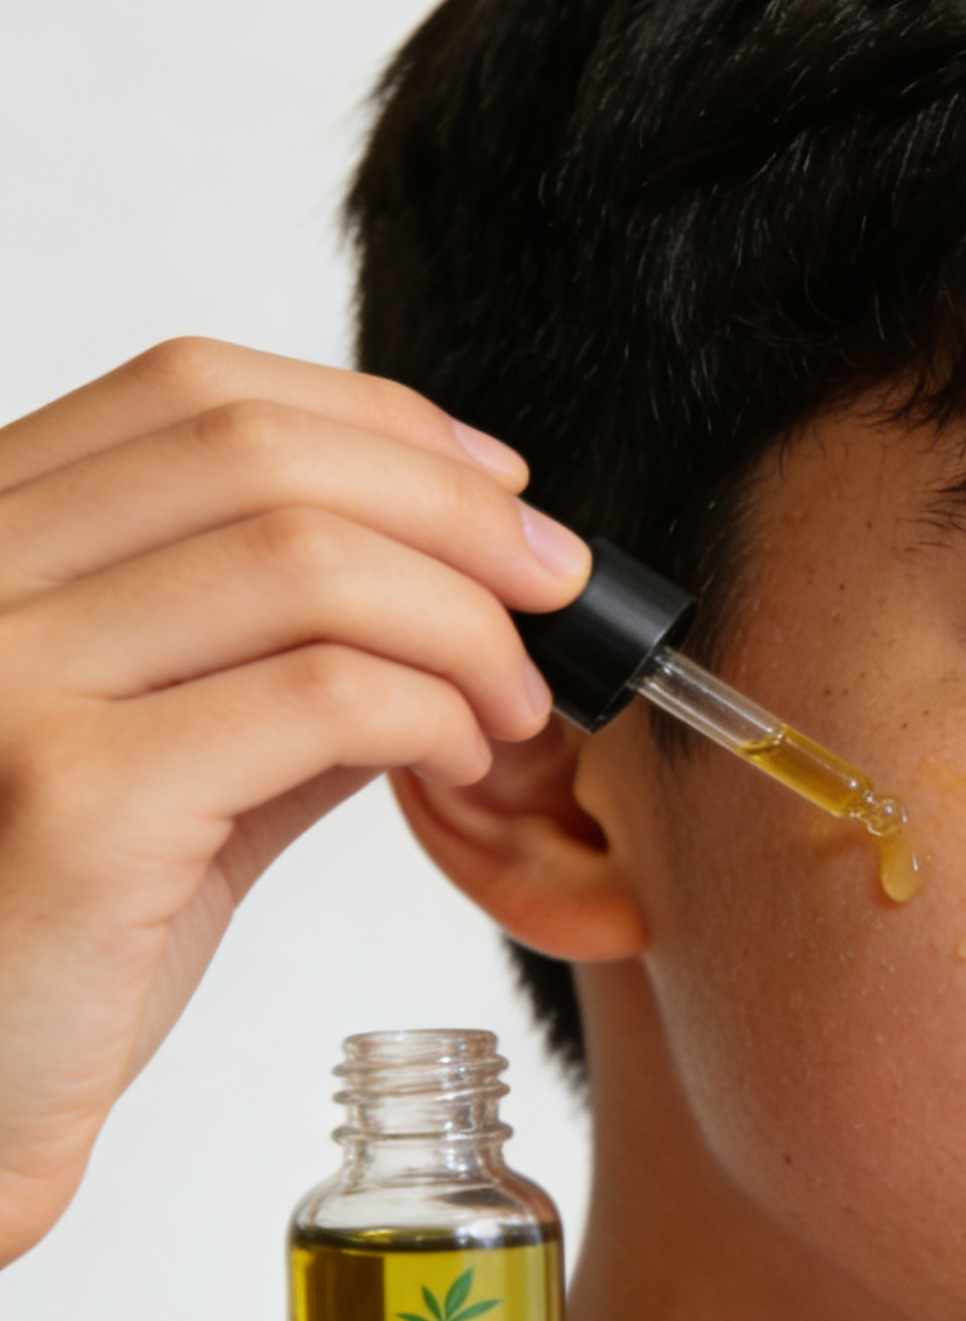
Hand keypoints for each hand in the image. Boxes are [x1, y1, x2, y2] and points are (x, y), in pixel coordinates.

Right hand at [0, 338, 590, 1266]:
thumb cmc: (55, 931)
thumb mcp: (175, 746)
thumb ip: (281, 650)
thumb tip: (460, 578)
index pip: (196, 390)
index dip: (382, 422)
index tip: (499, 487)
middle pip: (264, 455)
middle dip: (455, 510)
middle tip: (555, 586)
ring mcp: (4, 680)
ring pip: (309, 563)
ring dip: (465, 624)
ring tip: (513, 702)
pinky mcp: (75, 801)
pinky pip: (325, 696)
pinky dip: (436, 711)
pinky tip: (462, 760)